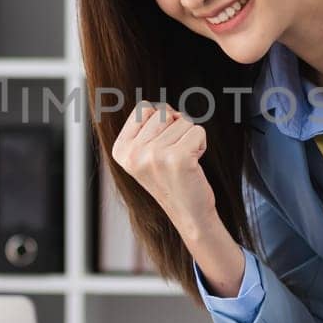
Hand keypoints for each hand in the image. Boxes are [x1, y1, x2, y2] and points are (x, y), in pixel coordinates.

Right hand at [110, 102, 215, 234]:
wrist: (189, 214)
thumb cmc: (171, 180)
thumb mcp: (146, 154)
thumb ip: (148, 127)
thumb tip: (165, 108)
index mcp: (121, 150)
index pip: (144, 108)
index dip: (161, 120)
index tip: (161, 145)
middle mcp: (133, 154)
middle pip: (163, 111)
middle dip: (176, 128)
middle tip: (174, 155)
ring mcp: (154, 156)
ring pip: (183, 120)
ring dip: (189, 138)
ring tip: (183, 162)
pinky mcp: (177, 159)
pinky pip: (198, 131)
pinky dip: (201, 144)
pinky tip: (193, 165)